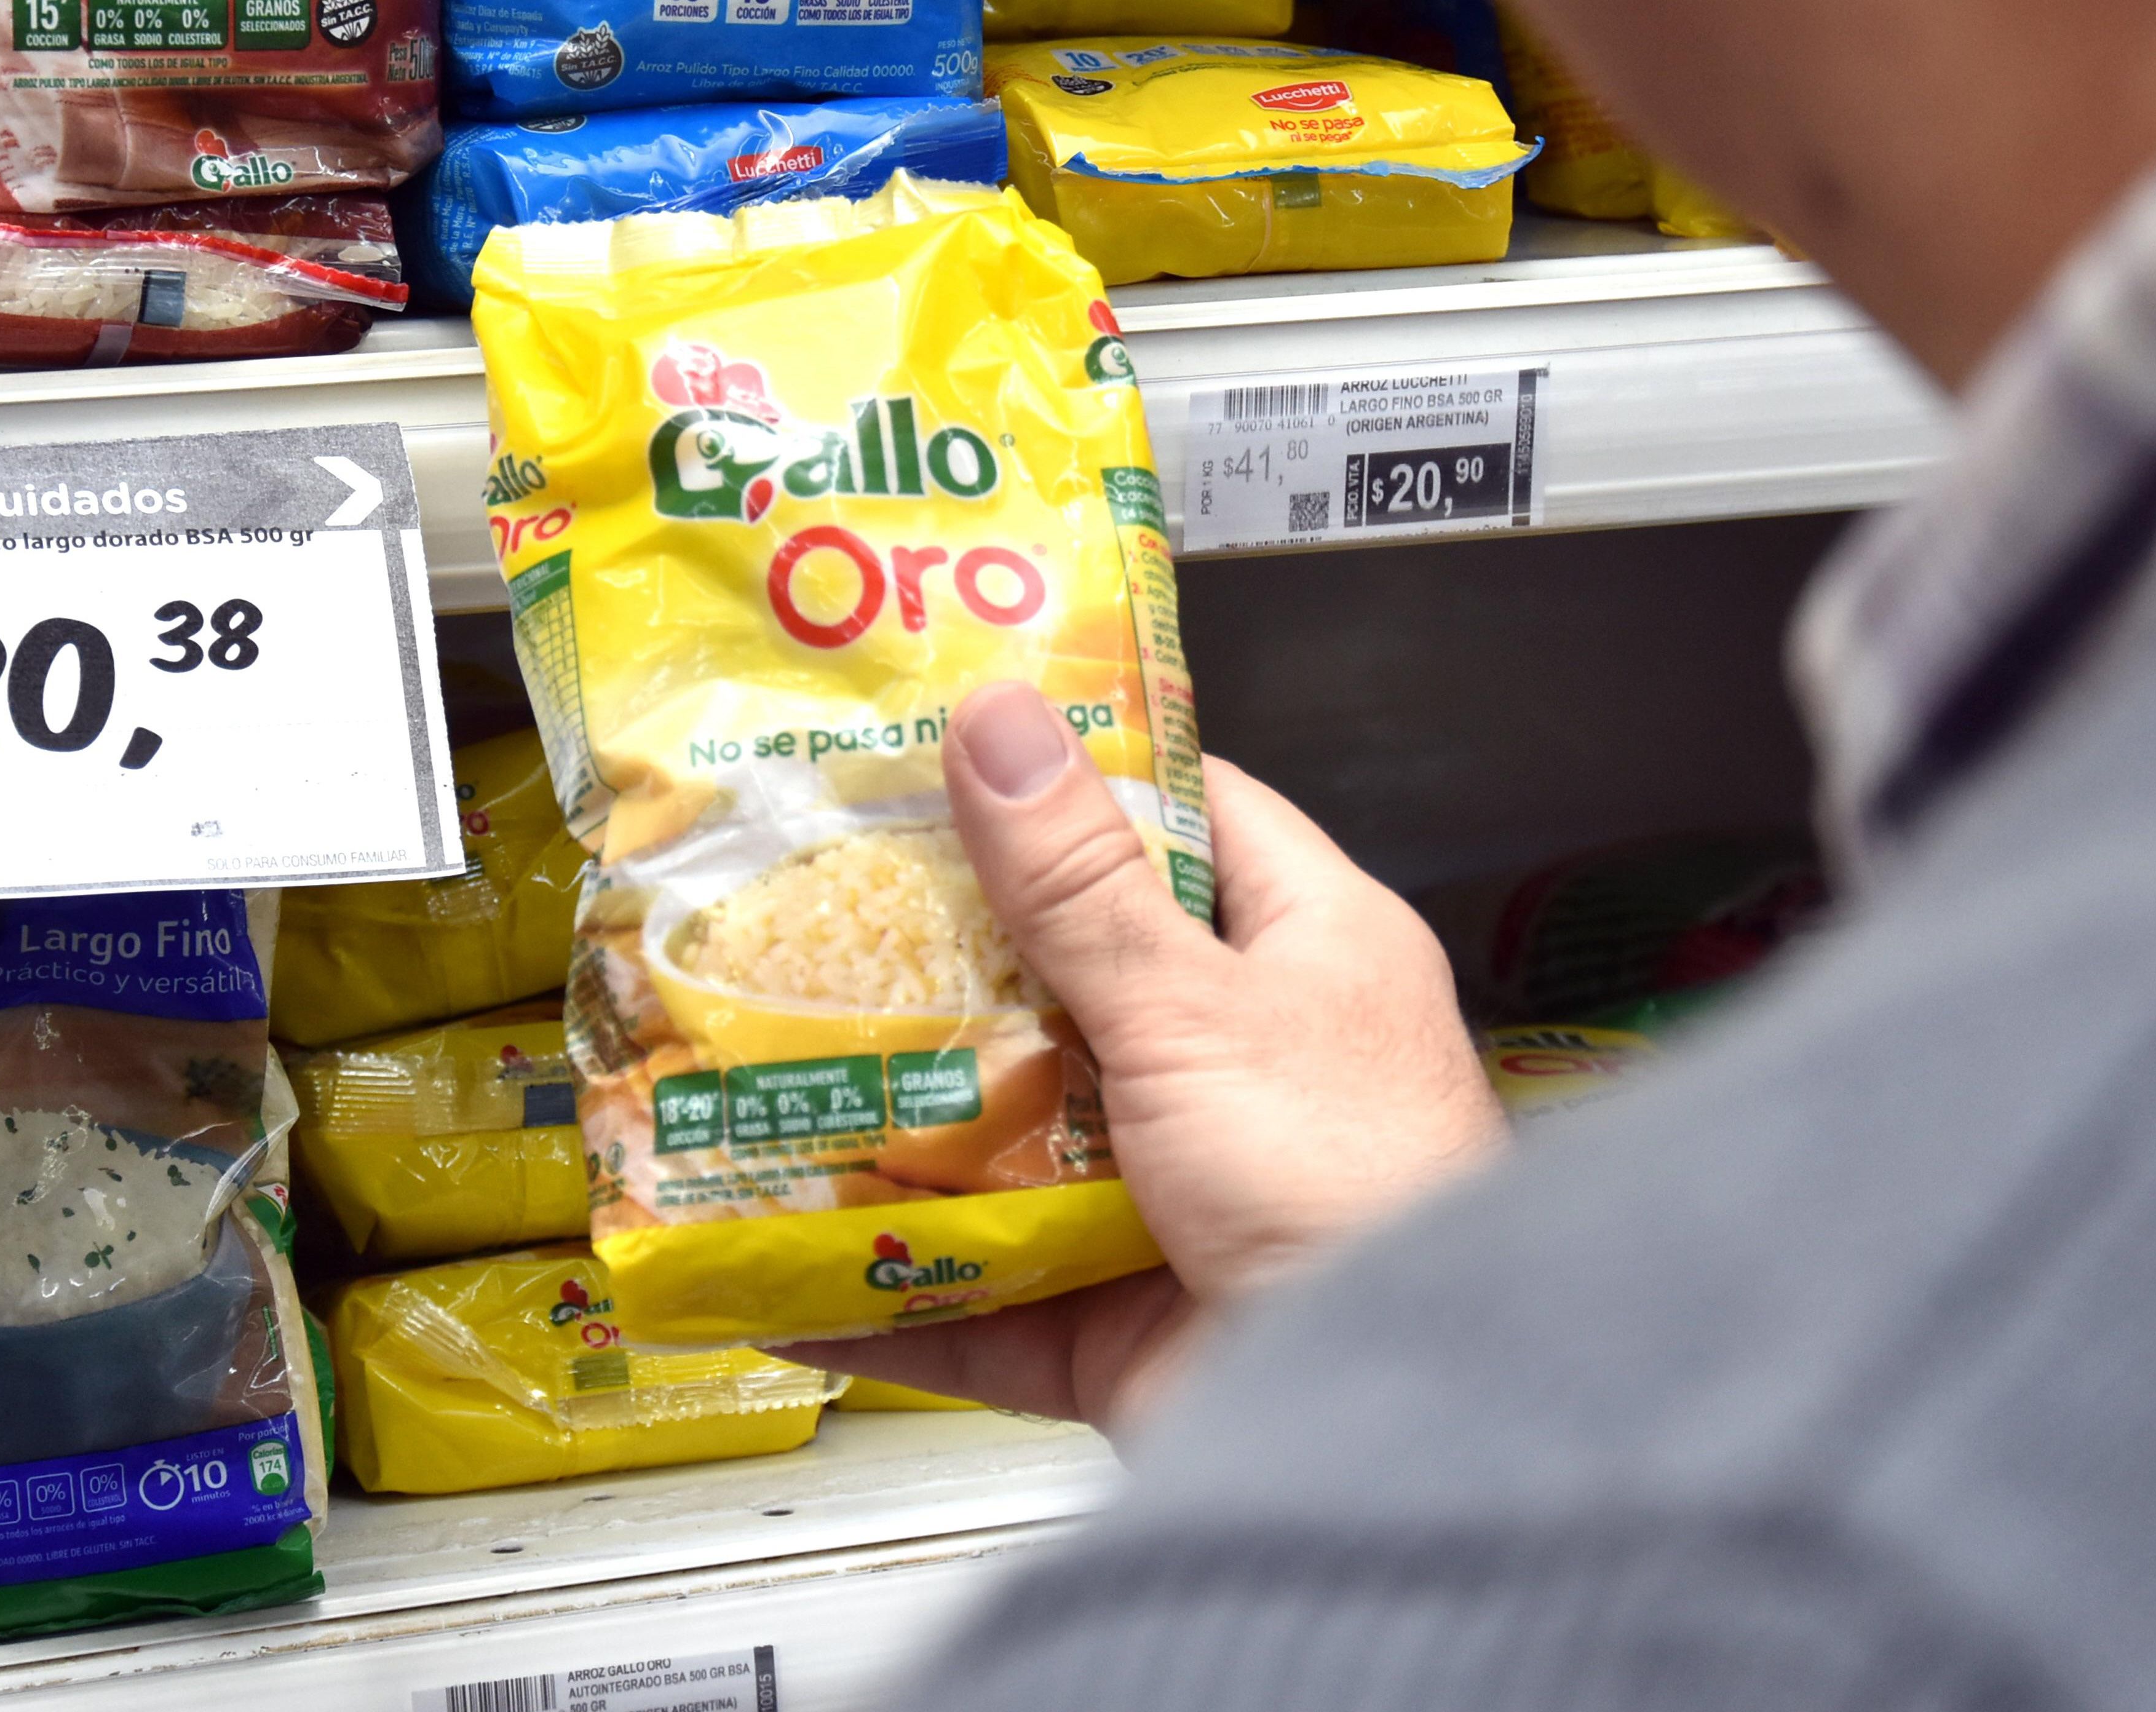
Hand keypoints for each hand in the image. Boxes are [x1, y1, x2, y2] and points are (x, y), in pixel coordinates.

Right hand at [779, 683, 1507, 1430]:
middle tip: (811, 899)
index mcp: (1305, 955)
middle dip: (943, 958)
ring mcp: (1172, 1194)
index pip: (1187, 819)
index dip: (1075, 775)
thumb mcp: (1198, 1008)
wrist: (1391, 1432)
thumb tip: (996, 723)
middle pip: (1068, 981)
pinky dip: (885, 1289)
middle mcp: (1242, 1065)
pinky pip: (976, 1291)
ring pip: (1009, 1136)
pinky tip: (780, 1268)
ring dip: (900, 1121)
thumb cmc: (1351, 1192)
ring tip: (765, 1063)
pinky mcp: (1112, 1314)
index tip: (947, 746)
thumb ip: (1080, 882)